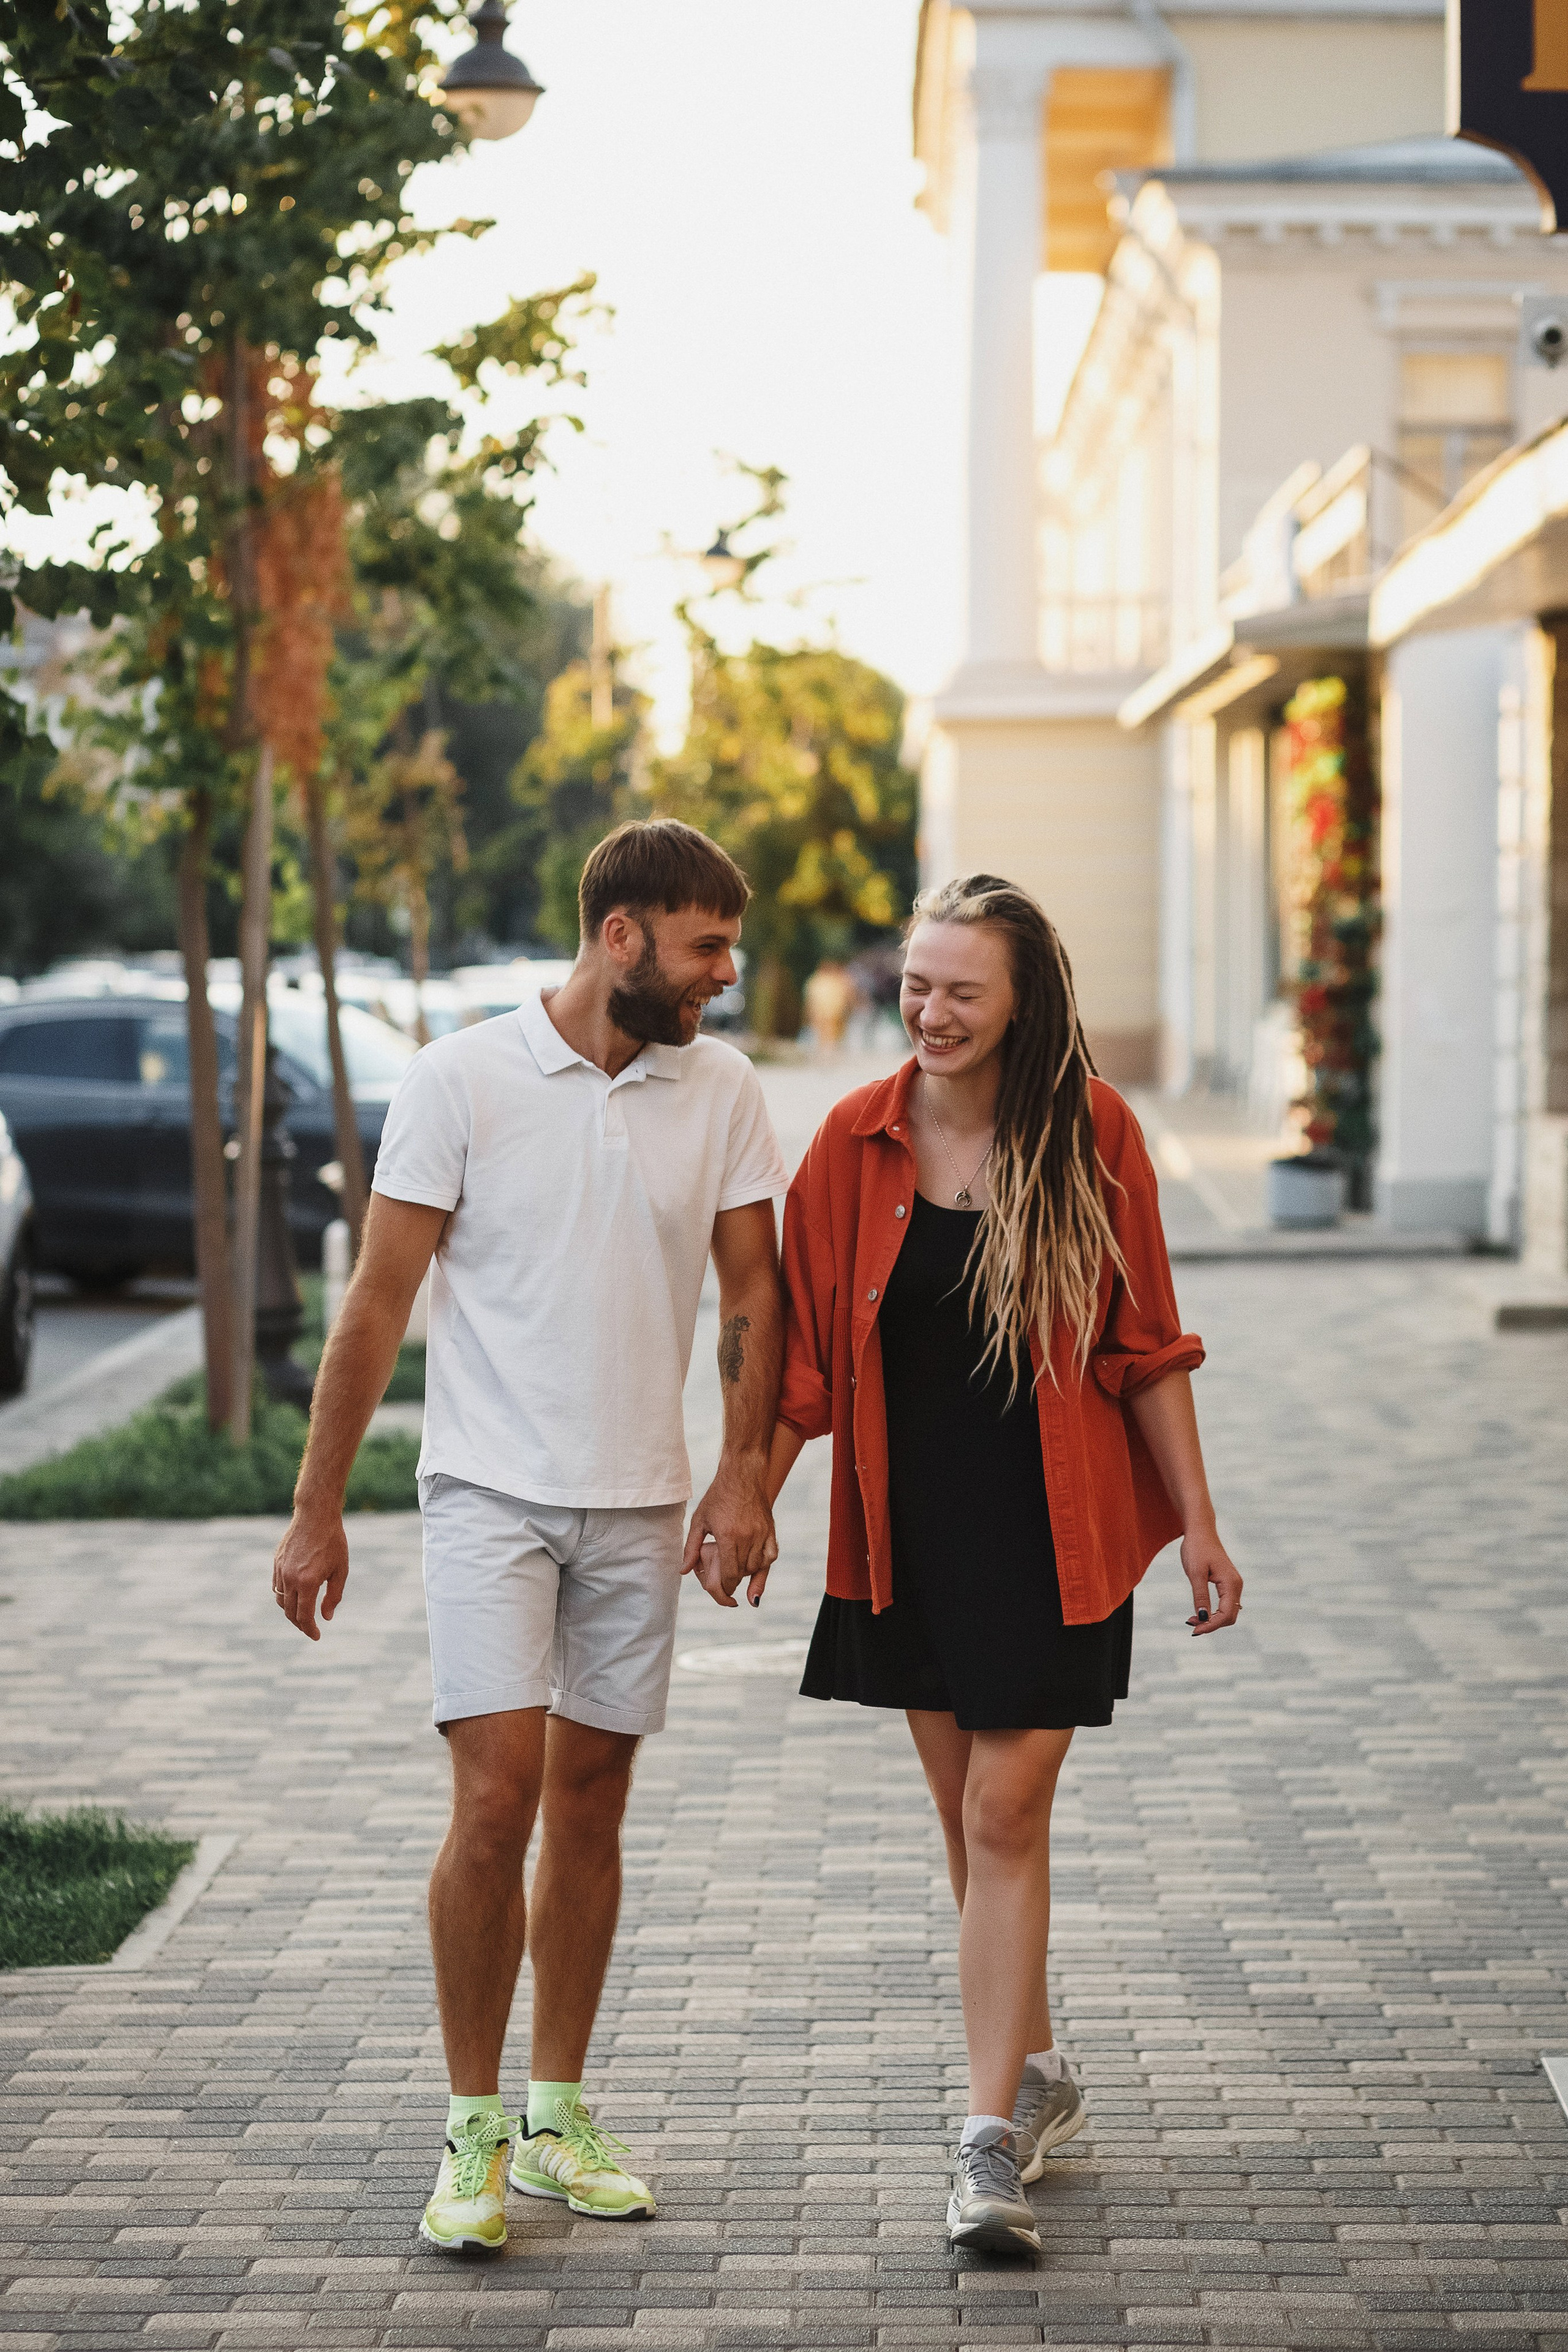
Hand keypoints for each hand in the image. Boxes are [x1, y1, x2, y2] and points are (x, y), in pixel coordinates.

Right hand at [272, 1506, 349, 1640]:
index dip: (310, 1629)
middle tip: (310, 1629)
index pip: (304, 1616)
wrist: (316, 1515)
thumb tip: (325, 1618)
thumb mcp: (341, 1570)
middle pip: (290, 1612)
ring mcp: (281, 1570)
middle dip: (300, 1624)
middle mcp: (290, 1578)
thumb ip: (333, 1596)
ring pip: (281, 1600)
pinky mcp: (276, 1562)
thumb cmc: (333, 1542)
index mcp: (308, 1582)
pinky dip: (284, 1596)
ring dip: (290, 1611)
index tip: (316, 1636)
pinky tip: (294, 1596)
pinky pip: (276, 1586)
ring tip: (302, 1614)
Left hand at [682, 1456, 776, 1608]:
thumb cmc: (718, 1496)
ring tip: (737, 1572)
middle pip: (743, 1572)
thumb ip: (691, 1548)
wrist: (742, 1475)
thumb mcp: (699, 1521)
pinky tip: (757, 1569)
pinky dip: (764, 1565)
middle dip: (734, 1582)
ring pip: (757, 1566)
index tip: (723, 1592)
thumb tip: (684, 1571)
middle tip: (727, 1585)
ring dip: (747, 1574)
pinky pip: (771, 1556)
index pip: (730, 1573)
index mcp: (728, 1536)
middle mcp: (747, 1537)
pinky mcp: (770, 1530)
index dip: (726, 1587)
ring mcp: (761, 1533)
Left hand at [1182, 1520, 1241, 1635]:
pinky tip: (1199, 1613)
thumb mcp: (1195, 1573)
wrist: (1200, 1531)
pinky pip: (1224, 1605)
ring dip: (1212, 1620)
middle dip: (1211, 1625)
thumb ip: (1200, 1596)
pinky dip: (1213, 1613)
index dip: (1211, 1626)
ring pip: (1227, 1612)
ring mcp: (1233, 1585)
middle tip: (1191, 1625)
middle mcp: (1236, 1586)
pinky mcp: (1227, 1584)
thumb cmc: (1196, 1548)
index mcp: (1231, 1583)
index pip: (1226, 1614)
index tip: (1194, 1630)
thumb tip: (1203, 1618)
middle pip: (1229, 1617)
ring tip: (1192, 1620)